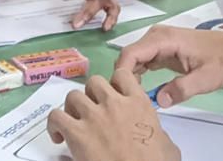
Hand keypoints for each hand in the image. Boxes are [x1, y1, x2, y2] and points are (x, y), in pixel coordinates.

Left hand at [47, 70, 179, 160]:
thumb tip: (154, 133)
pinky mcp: (76, 132)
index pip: (121, 75)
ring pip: (73, 96)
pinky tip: (59, 136)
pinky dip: (54, 124)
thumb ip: (157, 130)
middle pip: (94, 82)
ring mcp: (93, 116)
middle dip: (92, 95)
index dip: (115, 84)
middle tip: (94, 112)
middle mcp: (113, 103)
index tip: (113, 95)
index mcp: (138, 104)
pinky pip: (56, 116)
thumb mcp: (168, 147)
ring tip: (75, 123)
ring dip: (73, 108)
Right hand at [116, 25, 222, 106]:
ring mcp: (156, 41)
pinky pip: (141, 59)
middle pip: (129, 55)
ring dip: (131, 76)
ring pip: (133, 57)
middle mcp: (155, 36)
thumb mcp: (206, 79)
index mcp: (163, 39)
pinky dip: (138, 73)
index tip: (122, 92)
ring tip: (135, 96)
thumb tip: (158, 101)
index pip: (131, 53)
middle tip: (129, 99)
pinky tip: (142, 89)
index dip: (122, 71)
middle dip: (125, 76)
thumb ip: (182, 89)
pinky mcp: (160, 48)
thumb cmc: (221, 62)